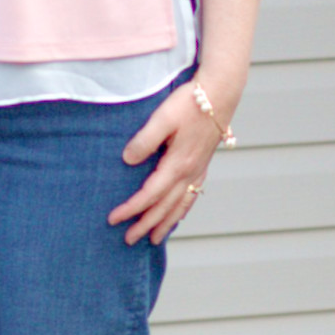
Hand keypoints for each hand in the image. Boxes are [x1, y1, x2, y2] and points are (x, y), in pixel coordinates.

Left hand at [109, 83, 226, 245]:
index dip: (131, 209)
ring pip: (181, 205)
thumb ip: (145, 140)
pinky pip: (192, 195)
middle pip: (164, 207)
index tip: (113, 219)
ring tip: (154, 240)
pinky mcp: (202, 165)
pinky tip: (178, 214)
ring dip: (166, 224)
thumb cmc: (190, 103)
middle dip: (146, 225)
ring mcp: (198, 170)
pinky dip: (182, 210)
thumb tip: (128, 160)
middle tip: (128, 240)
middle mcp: (189, 172)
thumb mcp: (163, 117)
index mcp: (177, 164)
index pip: (149, 195)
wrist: (220, 94)